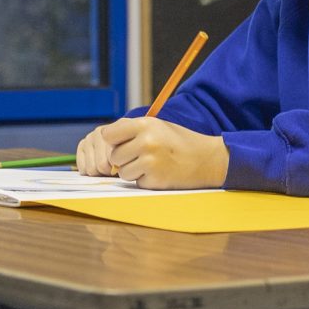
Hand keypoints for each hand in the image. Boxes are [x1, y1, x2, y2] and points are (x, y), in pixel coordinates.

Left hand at [80, 117, 228, 188]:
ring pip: (123, 173)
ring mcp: (150, 162)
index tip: (121, 144)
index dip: (112, 141)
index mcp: (144, 125)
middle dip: (123, 159)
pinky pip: (136, 183)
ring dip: (133, 172)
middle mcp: (146, 142)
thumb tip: (103, 140)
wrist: (206, 159)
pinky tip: (159, 173)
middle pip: (113, 157)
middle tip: (141, 156)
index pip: (108, 135)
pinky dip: (145, 180)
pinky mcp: (155, 180)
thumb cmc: (177, 141)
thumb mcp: (156, 126)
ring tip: (151, 164)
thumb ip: (130, 130)